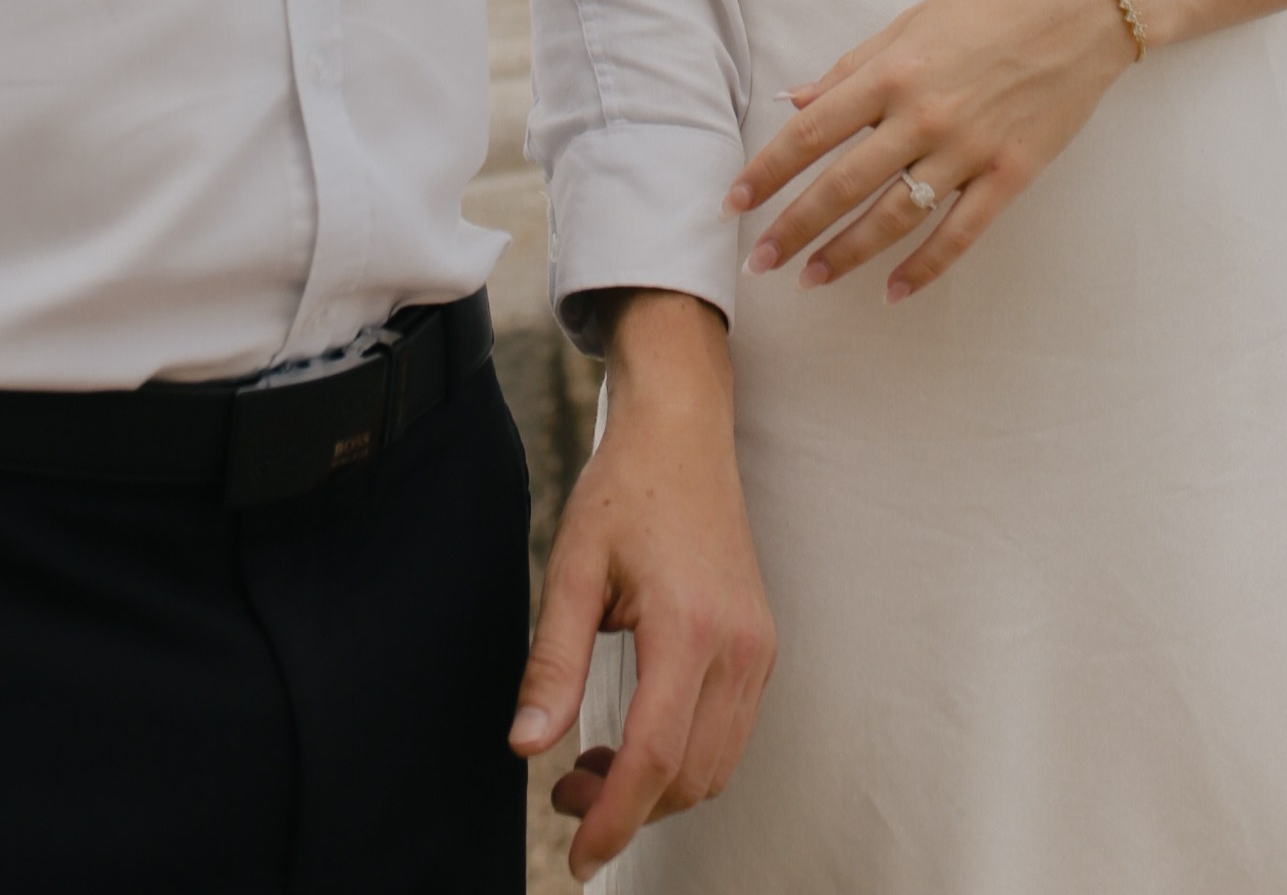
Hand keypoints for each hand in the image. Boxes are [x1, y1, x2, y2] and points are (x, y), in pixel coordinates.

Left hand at [511, 293, 773, 882]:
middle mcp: (738, 646)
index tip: (577, 856)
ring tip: (592, 765)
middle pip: (690, 775)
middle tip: (562, 790)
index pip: (656, 757)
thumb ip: (552, 661)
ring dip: (656, 788)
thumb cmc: (626, 489)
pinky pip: (730, 734)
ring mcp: (758, 648)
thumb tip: (526, 744)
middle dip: (626, 806)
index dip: (614, 818)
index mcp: (690, 628)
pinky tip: (636, 736)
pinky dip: (684, 758)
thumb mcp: (572, 567)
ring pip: (716, 765)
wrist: (684, 433)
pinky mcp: (761, 645)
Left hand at [727, 0, 1136, 302]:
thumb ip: (850, 68)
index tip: (733, 203)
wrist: (1079, 12)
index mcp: (891, 73)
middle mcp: (922, 116)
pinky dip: (924, 268)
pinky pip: (958, 234)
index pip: (811, 132)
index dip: (768, 171)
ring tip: (810, 280)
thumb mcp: (910, 23)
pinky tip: (892, 292)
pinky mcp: (1009, 175)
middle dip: (794, 228)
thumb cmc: (989, 8)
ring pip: (893, 217)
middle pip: (842, 184)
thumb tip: (794, 99)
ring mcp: (967, 150)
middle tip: (758, 262)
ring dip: (845, 254)